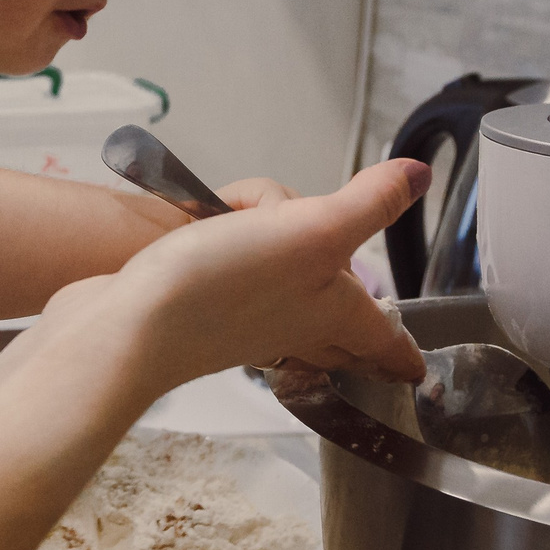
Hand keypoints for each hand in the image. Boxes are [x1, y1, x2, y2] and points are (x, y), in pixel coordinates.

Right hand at [79, 159, 430, 397]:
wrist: (129, 325)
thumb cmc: (222, 287)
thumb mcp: (310, 232)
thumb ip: (367, 203)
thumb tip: (419, 177)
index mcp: (335, 317)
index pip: (384, 343)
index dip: (406, 354)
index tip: (420, 372)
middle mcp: (295, 326)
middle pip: (338, 325)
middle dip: (355, 315)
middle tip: (375, 323)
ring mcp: (246, 320)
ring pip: (287, 289)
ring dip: (282, 249)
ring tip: (256, 220)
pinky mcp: (203, 305)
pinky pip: (237, 275)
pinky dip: (234, 248)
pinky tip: (221, 234)